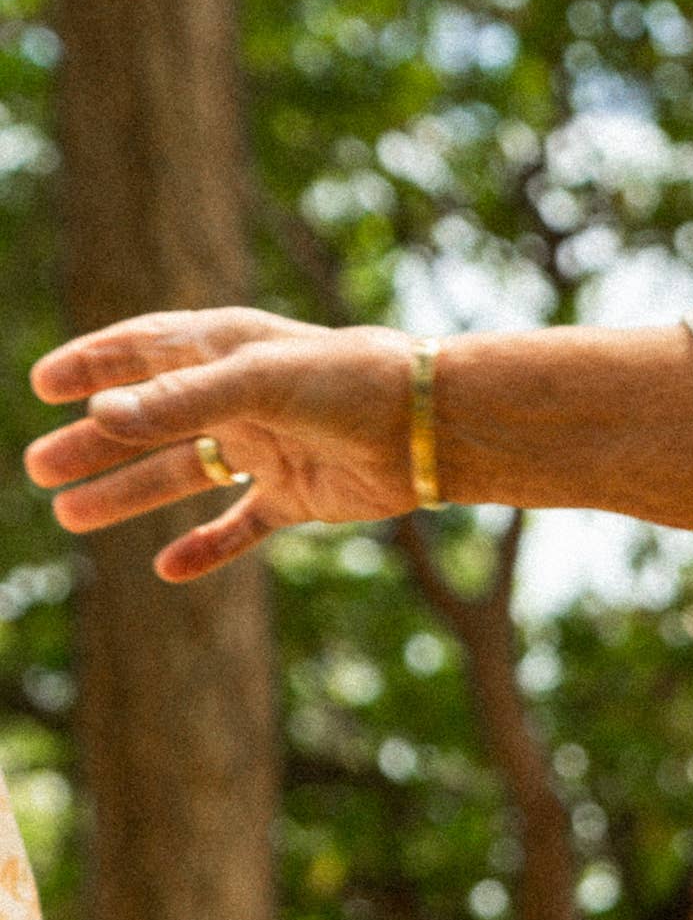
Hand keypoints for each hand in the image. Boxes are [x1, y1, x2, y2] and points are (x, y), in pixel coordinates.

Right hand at [28, 309, 417, 581]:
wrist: (426, 426)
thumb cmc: (344, 380)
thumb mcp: (252, 383)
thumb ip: (179, 400)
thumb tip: (102, 416)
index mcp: (222, 350)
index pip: (141, 352)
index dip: (92, 366)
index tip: (43, 385)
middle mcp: (238, 398)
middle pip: (148, 423)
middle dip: (93, 444)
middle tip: (37, 468)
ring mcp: (266, 448)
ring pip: (182, 475)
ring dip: (128, 494)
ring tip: (69, 514)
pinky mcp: (297, 497)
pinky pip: (241, 526)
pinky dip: (207, 548)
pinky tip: (167, 569)